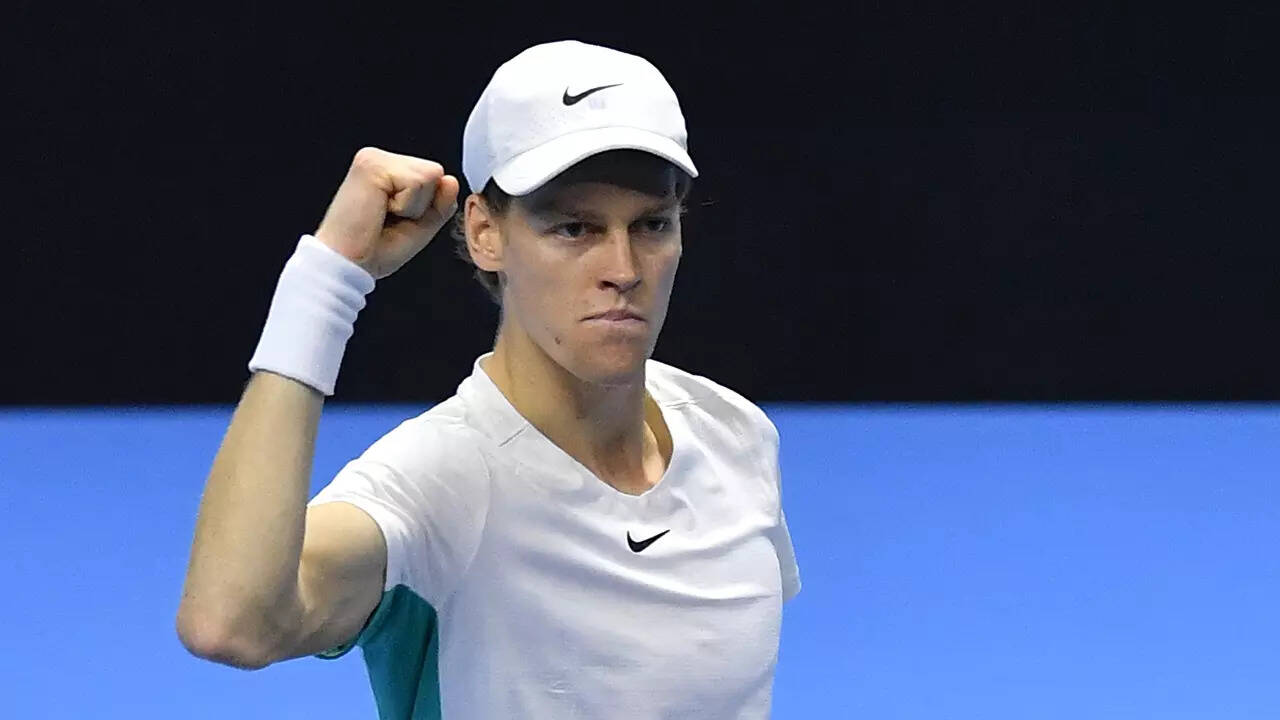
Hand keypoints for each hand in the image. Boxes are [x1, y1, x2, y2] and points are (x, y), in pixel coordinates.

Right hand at [313, 146, 459, 278]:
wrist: (348, 264)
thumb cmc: (375, 249)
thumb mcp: (420, 226)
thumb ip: (439, 203)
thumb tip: (450, 180)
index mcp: (387, 170)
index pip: (433, 177)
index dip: (425, 206)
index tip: (394, 220)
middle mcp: (378, 158)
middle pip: (435, 173)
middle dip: (421, 205)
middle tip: (388, 220)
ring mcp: (374, 158)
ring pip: (430, 175)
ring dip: (414, 206)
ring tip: (383, 215)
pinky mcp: (372, 165)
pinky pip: (418, 182)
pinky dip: (406, 205)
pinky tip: (379, 211)